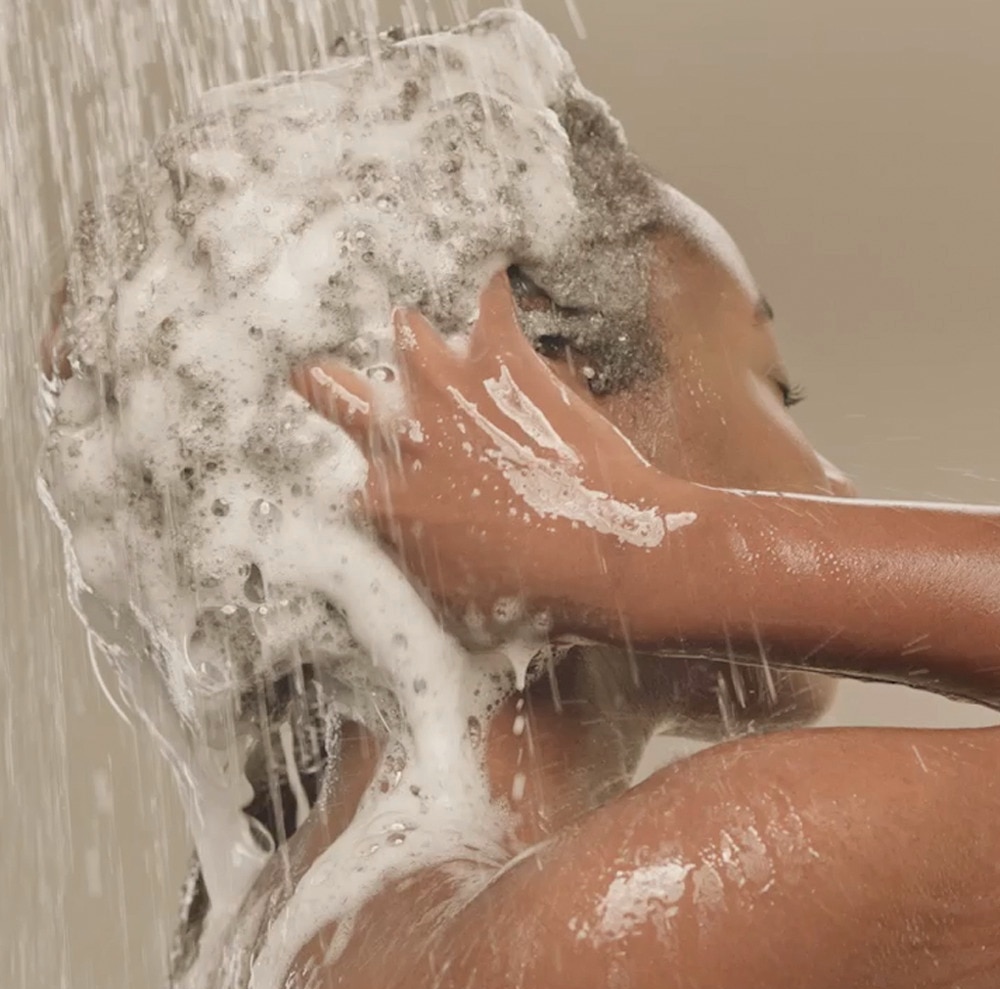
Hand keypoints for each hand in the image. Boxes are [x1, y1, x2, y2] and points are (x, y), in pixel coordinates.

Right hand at [291, 272, 699, 626]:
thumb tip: (414, 550)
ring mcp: (447, 394)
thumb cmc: (535, 595)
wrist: (604, 557)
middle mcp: (402, 441)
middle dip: (324, 380)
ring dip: (414, 333)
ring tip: (419, 320)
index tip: (368, 461)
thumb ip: (418, 566)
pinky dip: (490, 288)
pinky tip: (493, 266)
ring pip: (405, 334)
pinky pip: (488, 301)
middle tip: (317, 369)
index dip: (360, 465)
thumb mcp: (454, 605)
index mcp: (387, 506)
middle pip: (335, 392)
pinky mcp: (499, 363)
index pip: (346, 474)